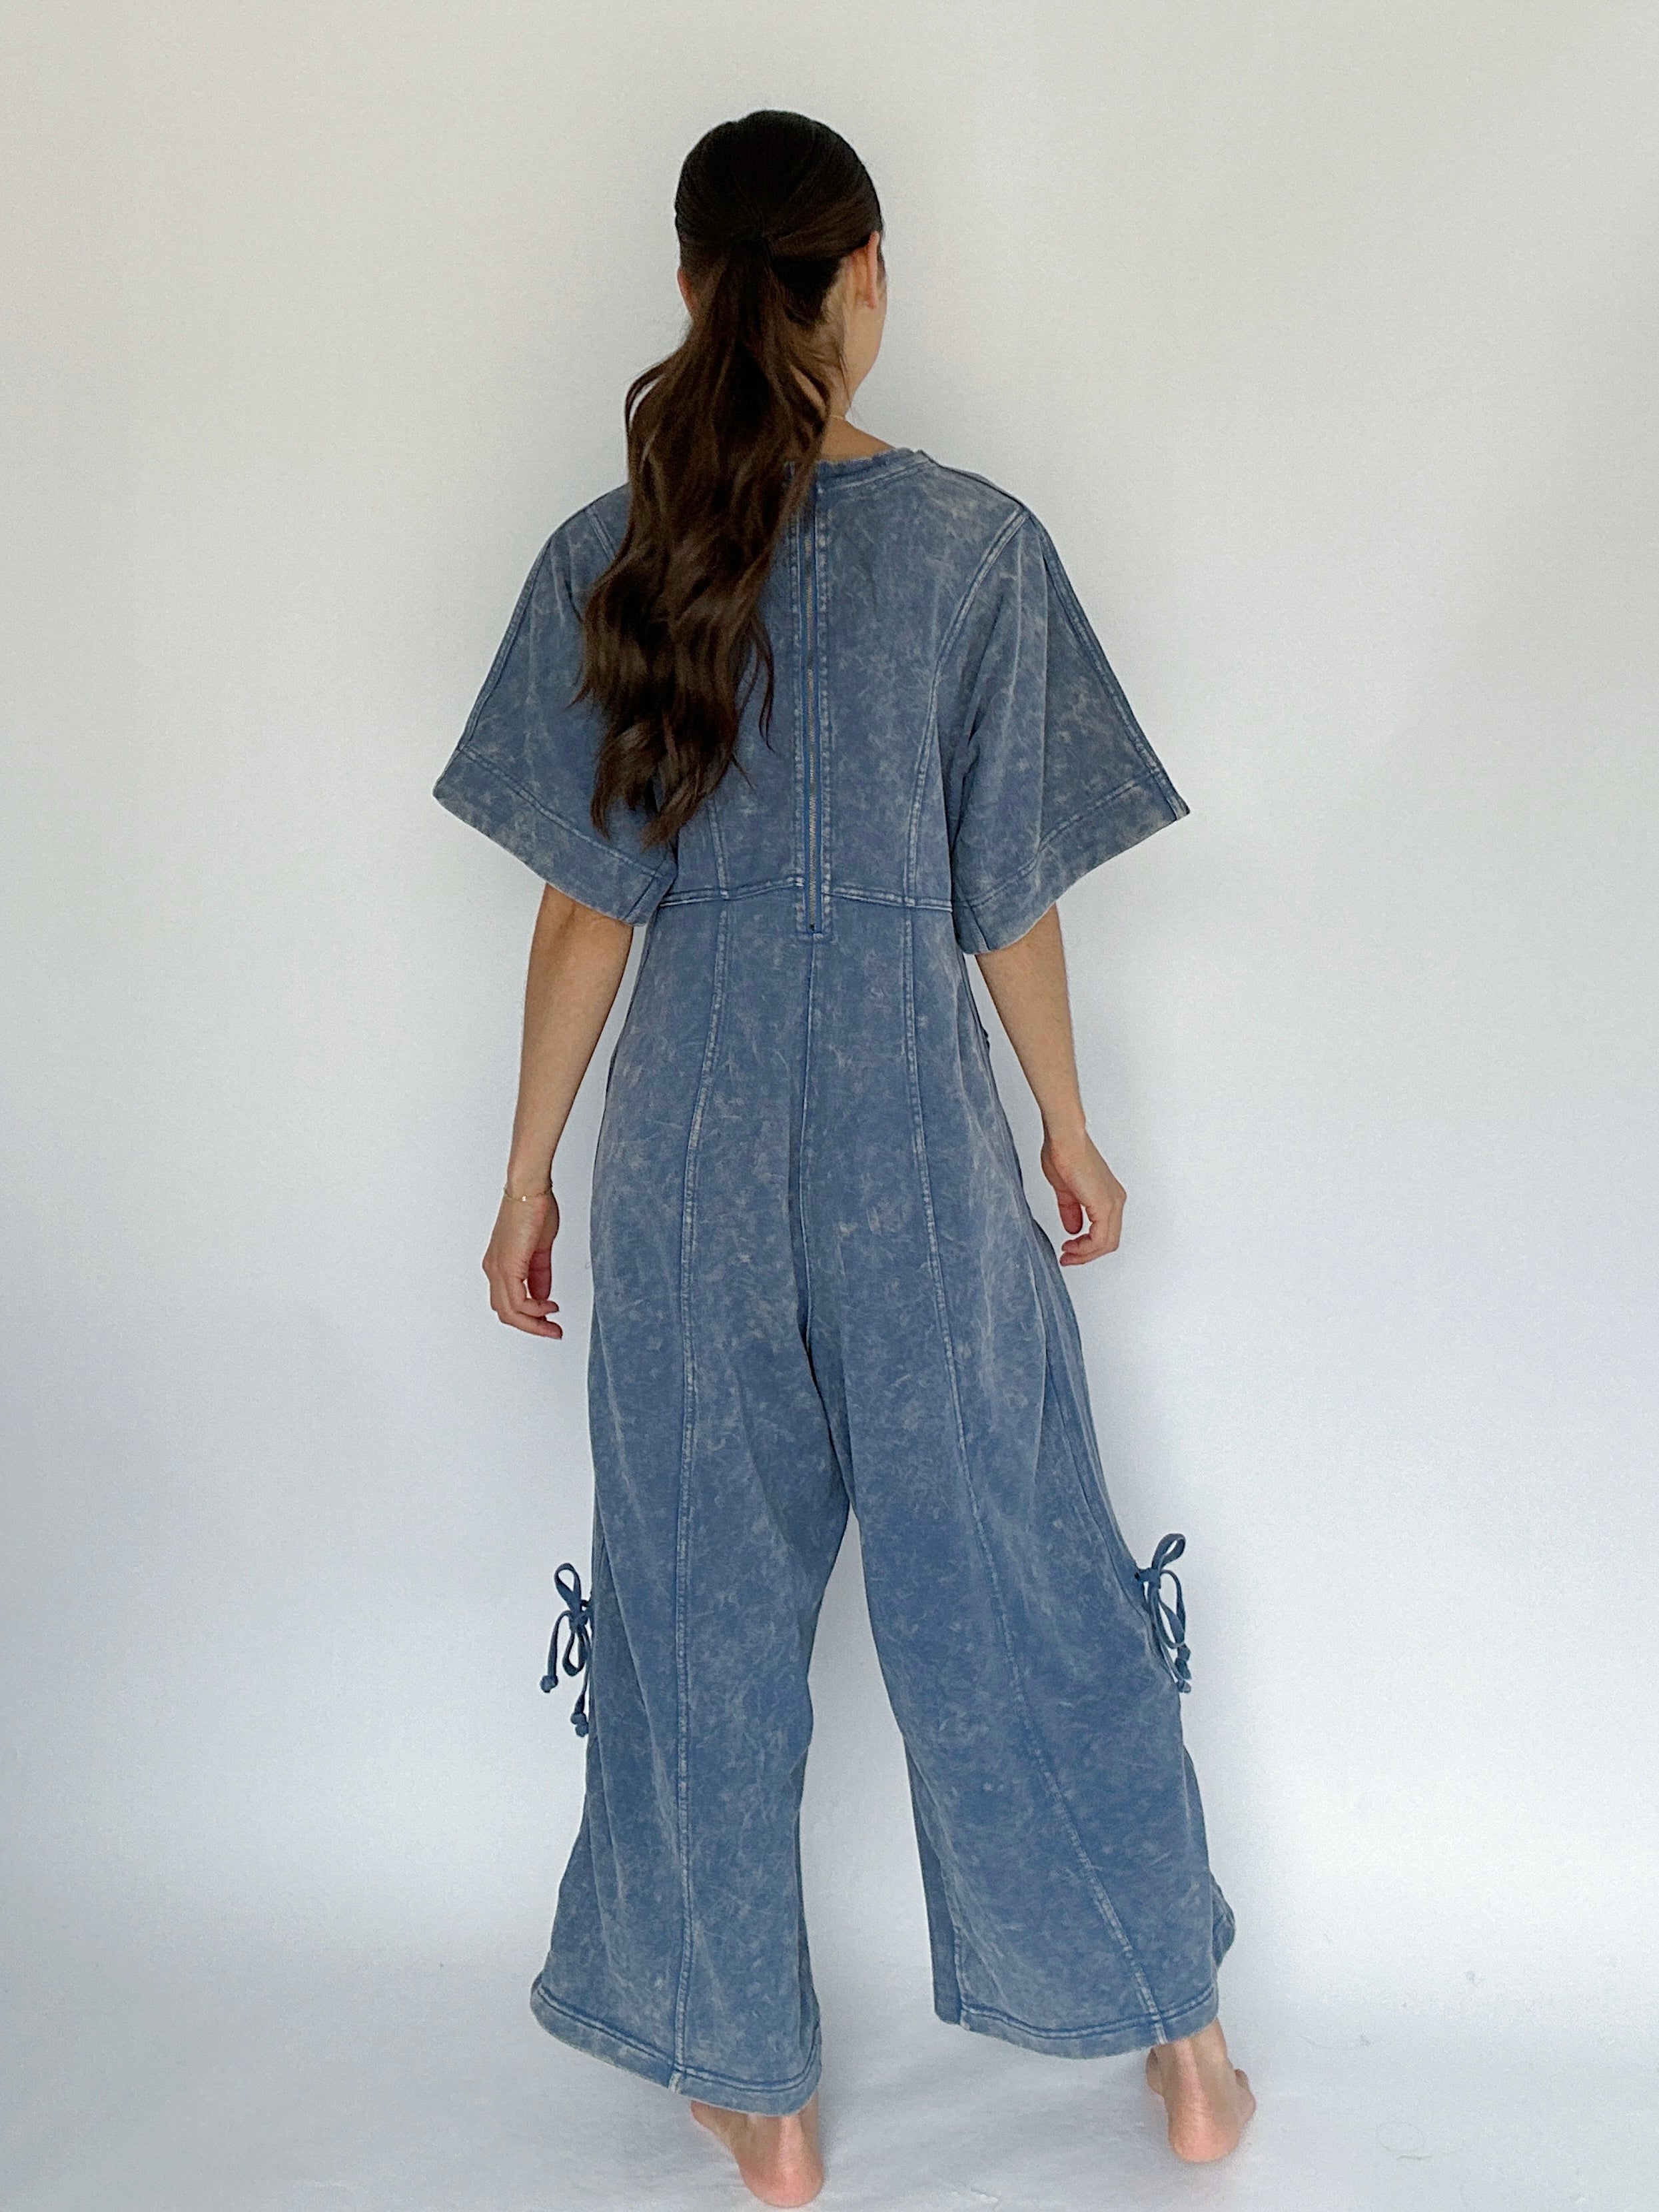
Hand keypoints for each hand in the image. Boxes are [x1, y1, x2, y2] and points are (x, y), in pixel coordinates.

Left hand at [483, 1189, 562, 1336]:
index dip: (528, 1316)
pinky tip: (548, 1307)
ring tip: (553, 1323)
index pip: (508, 1302)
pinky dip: (533, 1309)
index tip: (549, 1321)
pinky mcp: (507, 1265)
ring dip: (533, 1322)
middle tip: (552, 1331)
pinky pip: (517, 1300)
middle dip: (531, 1326)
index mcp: (500, 1264)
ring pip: (509, 1311)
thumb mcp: (540, 1250)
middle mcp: (494, 1269)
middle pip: (505, 1312)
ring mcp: (498, 1268)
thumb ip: (540, 1275)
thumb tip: (542, 1295)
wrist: (530, 1189)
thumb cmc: (534, 1209)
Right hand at [1040, 1129, 1125, 1263]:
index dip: (1087, 1246)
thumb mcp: (1065, 1191)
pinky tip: (1071, 1246)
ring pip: (1106, 1243)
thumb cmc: (1063, 1154)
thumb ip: (1070, 1211)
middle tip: (1068, 1258)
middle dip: (1086, 1254)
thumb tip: (1073, 1228)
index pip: (1105, 1233)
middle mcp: (1115, 1201)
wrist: (1064, 1139)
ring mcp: (1112, 1203)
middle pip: (1108, 1242)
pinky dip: (1085, 1247)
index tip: (1068, 1250)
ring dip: (1085, 1254)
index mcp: (1108, 1196)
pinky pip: (1100, 1237)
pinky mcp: (1104, 1205)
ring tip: (1067, 1254)